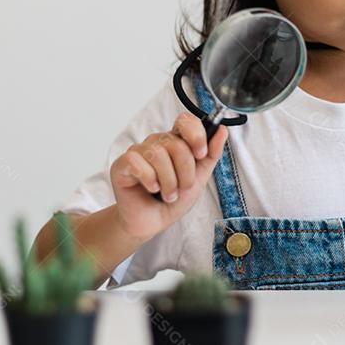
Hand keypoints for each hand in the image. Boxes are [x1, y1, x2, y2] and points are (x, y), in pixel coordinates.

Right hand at [109, 113, 227, 240]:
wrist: (152, 223)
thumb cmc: (173, 200)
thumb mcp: (199, 178)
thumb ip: (211, 154)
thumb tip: (222, 130)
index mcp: (175, 141)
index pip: (185, 121)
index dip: (196, 135)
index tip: (200, 155)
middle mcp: (156, 142)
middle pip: (176, 143)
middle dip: (185, 172)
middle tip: (181, 188)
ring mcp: (138, 151)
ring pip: (158, 155)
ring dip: (169, 182)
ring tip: (168, 195)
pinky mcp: (122, 164)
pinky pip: (138, 163)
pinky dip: (150, 180)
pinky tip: (151, 189)